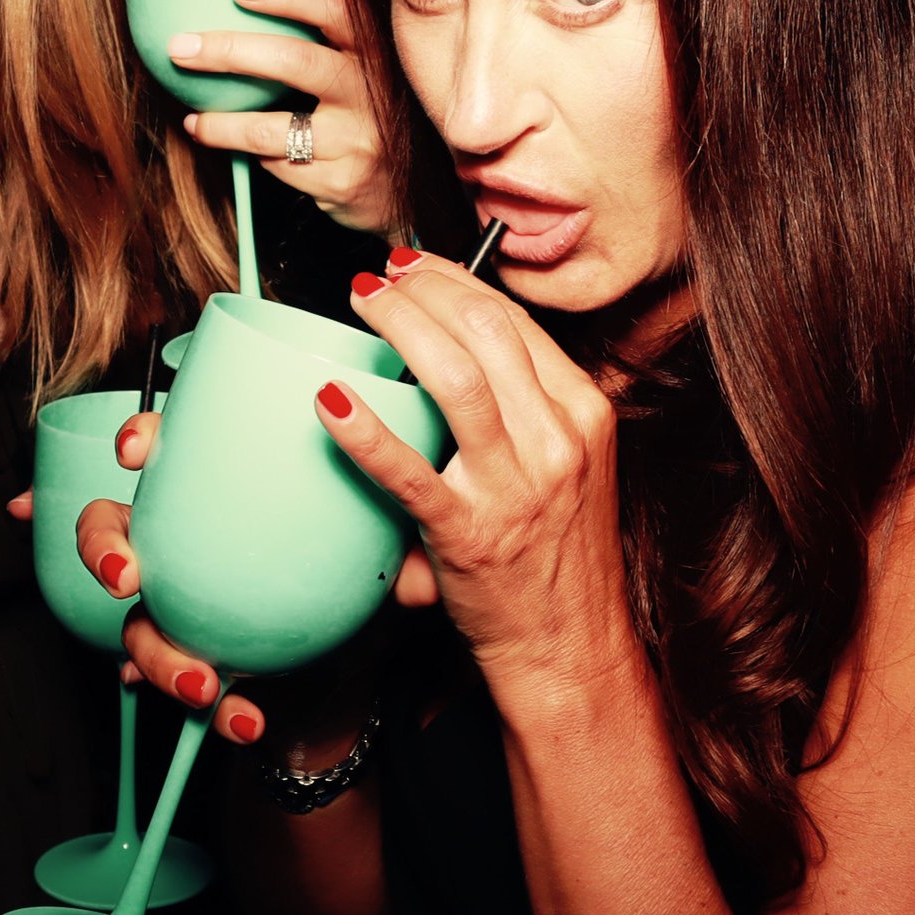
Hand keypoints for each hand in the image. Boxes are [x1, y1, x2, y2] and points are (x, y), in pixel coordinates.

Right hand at [73, 411, 440, 746]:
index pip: (164, 449)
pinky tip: (243, 718)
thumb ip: (396, 538)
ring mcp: (179, 605)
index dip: (137, 439)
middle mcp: (185, 545)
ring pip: (134, 622)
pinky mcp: (191, 659)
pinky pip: (182, 686)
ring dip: (156, 653)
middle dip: (102, 547)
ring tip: (200, 680)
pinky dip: (212, 709)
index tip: (137, 451)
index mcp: (221, 494)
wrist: (358, 668)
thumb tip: (419, 571)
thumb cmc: (357, 582)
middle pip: (112, 530)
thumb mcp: (381, 547)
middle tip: (126, 575)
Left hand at [173, 0, 395, 231]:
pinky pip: (278, 165)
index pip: (335, 11)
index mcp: (374, 51)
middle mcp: (372, 91)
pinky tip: (231, 147)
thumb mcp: (360, 69)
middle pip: (296, 62)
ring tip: (194, 120)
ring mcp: (360, 139)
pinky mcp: (344, 180)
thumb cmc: (362, 115)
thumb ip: (326, 35)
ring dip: (222, 124)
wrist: (403, 191)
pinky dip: (248, 155)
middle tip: (179, 47)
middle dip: (230, 51)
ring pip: (272, 129)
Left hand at [315, 253, 631, 715]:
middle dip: (425, 286)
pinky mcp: (469, 533)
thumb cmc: (557, 558)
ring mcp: (516, 486)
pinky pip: (408, 470)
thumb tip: (443, 357)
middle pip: (487, 329)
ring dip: (401, 325)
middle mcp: (557, 441)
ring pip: (457, 375)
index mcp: (583, 414)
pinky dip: (365, 429)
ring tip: (361, 303)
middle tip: (378, 275)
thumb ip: (525, 413)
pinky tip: (330, 400)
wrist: (571, 648)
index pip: (516, 321)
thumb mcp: (569, 467)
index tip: (415, 265)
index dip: (457, 280)